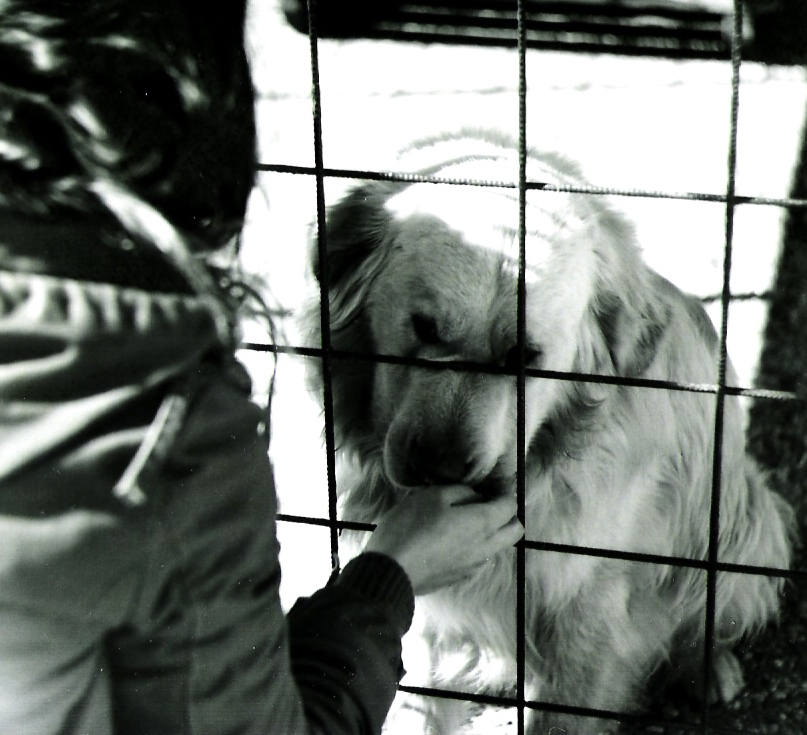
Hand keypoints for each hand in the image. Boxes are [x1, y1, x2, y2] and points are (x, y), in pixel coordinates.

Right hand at [363, 485, 522, 594]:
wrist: (392, 570)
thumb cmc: (411, 526)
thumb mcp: (433, 496)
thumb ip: (461, 492)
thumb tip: (475, 497)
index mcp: (483, 522)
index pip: (510, 506)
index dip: (503, 493)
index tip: (490, 487)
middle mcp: (487, 546)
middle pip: (515, 530)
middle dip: (507, 515)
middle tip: (485, 504)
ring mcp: (475, 565)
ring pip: (499, 546)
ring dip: (493, 532)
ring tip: (467, 522)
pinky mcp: (462, 577)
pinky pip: (481, 559)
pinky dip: (477, 547)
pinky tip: (454, 542)